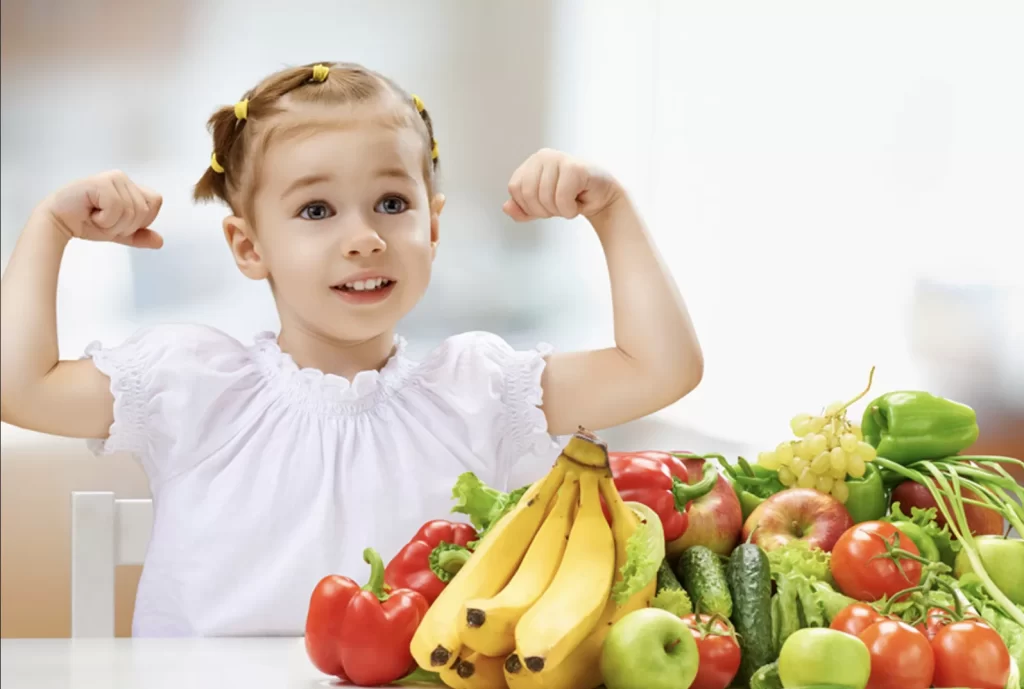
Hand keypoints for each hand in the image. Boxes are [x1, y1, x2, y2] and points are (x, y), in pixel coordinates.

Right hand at [43, 170, 163, 248]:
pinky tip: (90, 213)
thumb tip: (160, 242)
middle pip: (144, 210)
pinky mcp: (101, 182)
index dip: (141, 219)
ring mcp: (112, 178)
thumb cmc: (86, 222)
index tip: (118, 221)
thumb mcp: (118, 232)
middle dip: (124, 225)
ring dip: (112, 224)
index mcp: (130, 187)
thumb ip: (139, 236)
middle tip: (103, 220)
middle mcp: (122, 178)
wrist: (58, 222)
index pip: (155, 202)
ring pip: (131, 211)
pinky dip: (104, 219)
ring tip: (96, 216)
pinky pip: (117, 208)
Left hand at [503, 149, 620, 221]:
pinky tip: (579, 202)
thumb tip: (506, 207)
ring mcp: (559, 158)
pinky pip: (561, 199)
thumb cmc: (571, 199)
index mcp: (531, 163)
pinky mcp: (574, 167)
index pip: (515, 188)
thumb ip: (521, 209)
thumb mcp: (541, 208)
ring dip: (559, 211)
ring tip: (571, 202)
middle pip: (527, 193)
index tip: (546, 205)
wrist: (602, 199)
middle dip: (543, 210)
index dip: (528, 205)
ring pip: (544, 198)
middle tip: (560, 206)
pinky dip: (570, 210)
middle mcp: (543, 156)